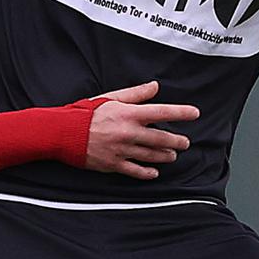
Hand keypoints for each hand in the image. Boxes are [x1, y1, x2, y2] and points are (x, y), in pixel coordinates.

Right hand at [83, 81, 199, 178]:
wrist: (63, 132)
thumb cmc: (86, 113)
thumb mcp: (111, 97)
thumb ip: (135, 93)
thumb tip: (155, 87)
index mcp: (129, 114)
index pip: (162, 112)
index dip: (181, 113)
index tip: (195, 113)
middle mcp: (129, 133)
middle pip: (161, 138)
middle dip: (177, 141)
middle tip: (185, 142)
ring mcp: (122, 150)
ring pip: (151, 155)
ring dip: (165, 155)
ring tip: (172, 155)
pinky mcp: (113, 164)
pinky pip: (135, 170)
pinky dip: (147, 172)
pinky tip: (155, 172)